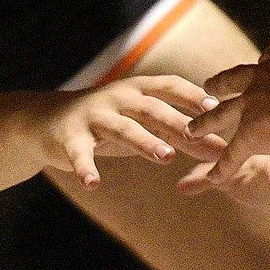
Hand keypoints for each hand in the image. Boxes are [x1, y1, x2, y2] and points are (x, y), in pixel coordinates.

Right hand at [38, 74, 225, 189]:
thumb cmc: (109, 122)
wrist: (47, 120)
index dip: (192, 94)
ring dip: (145, 141)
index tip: (217, 107)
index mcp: (137, 89)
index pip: (169, 85)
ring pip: (123, 128)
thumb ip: (177, 132)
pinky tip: (93, 184)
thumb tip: (222, 148)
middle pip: (152, 109)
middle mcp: (117, 97)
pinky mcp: (70, 137)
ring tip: (166, 157)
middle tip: (204, 139)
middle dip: (179, 123)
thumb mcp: (141, 123)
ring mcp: (93, 116)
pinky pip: (79, 154)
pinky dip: (86, 168)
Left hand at [185, 39, 269, 185]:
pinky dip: (221, 167)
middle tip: (209, 87)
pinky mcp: (251, 134)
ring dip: (206, 121)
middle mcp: (262, 76)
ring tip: (192, 128)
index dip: (269, 65)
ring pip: (223, 113)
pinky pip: (233, 154)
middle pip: (236, 79)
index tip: (267, 65)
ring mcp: (252, 104)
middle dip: (221, 84)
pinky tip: (209, 178)